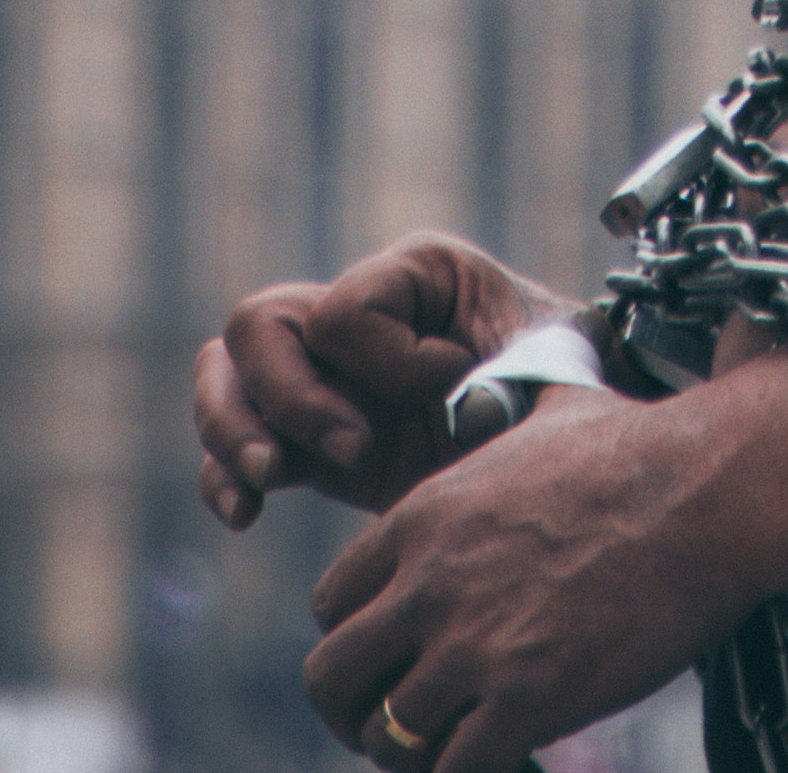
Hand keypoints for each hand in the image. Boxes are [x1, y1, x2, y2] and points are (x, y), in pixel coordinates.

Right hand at [194, 231, 554, 529]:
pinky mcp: (314, 444)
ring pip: (225, 374)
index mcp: (415, 274)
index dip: (387, 359)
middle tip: (352, 449)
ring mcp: (328, 378)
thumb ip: (502, 371)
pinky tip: (246, 514)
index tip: (455, 387)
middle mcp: (357, 317)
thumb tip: (458, 405)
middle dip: (287, 395)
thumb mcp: (547, 360)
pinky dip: (222, 476)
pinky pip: (233, 447)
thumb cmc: (565, 386)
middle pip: (258, 325)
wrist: (565, 456)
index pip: (346, 306)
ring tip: (270, 478)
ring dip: (231, 429)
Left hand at [301, 386, 731, 768]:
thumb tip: (502, 394)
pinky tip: (508, 752)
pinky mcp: (526, 700)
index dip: (358, 636)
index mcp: (425, 514)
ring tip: (456, 744)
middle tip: (396, 722)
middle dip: (355, 709)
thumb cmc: (643, 449)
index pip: (332, 602)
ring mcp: (474, 645)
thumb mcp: (543, 416)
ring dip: (413, 751)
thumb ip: (501, 417)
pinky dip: (465, 772)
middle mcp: (431, 582)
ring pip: (385, 735)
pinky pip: (451, 770)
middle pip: (330, 677)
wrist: (712, 491)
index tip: (394, 654)